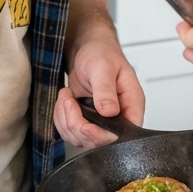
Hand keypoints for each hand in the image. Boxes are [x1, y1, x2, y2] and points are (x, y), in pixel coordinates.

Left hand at [55, 32, 145, 148]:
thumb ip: (106, 90)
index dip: (103, 136)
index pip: (124, 134)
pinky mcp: (86, 120)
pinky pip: (70, 132)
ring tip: (66, 96)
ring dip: (66, 120)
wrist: (87, 49)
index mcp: (131, 103)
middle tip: (70, 102)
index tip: (86, 126)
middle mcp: (119, 116)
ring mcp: (101, 121)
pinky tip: (65, 101)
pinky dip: (61, 119)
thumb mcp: (103, 67)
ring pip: (81, 139)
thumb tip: (110, 111)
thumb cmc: (101, 53)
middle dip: (78, 125)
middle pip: (99, 142)